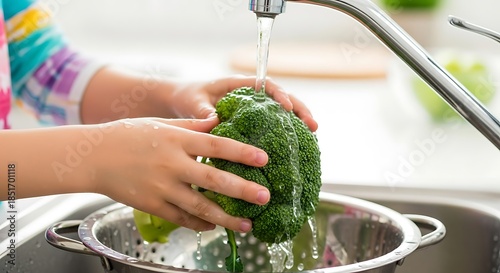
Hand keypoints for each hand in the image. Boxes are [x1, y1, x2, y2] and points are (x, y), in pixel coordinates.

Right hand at [87, 117, 270, 232]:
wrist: (94, 156)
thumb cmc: (129, 135)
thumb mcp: (163, 124)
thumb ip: (193, 126)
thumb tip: (220, 123)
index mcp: (177, 140)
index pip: (216, 146)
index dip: (242, 153)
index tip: (264, 159)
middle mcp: (172, 164)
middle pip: (213, 180)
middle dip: (243, 190)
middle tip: (265, 197)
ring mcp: (162, 188)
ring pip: (200, 207)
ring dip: (227, 218)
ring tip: (247, 224)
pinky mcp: (152, 205)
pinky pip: (182, 218)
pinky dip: (200, 224)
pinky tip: (215, 227)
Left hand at [169, 75, 318, 131]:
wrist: (181, 103)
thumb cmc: (187, 97)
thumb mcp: (193, 102)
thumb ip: (203, 111)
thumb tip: (215, 121)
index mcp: (238, 85)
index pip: (265, 86)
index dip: (279, 95)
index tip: (288, 108)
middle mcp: (250, 94)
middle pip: (281, 98)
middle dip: (299, 109)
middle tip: (313, 125)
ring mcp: (253, 108)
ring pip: (281, 112)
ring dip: (297, 121)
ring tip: (313, 133)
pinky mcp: (252, 121)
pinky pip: (273, 124)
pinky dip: (286, 131)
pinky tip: (297, 144)